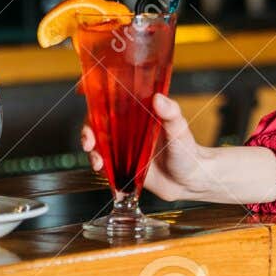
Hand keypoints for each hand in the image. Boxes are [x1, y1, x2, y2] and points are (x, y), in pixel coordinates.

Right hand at [80, 93, 211, 202]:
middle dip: (87, 129)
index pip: (113, 97)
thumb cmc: (189, 152)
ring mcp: (123, 146)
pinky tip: (102, 169)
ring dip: (91, 150)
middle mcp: (128, 127)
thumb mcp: (180, 131)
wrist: (190, 182)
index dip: (96, 95)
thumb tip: (159, 98)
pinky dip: (99, 164)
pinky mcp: (122, 164)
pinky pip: (104, 162)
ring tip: (98, 161)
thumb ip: (171, 115)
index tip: (85, 94)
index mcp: (139, 112)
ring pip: (97, 142)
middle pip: (98, 121)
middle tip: (89, 141)